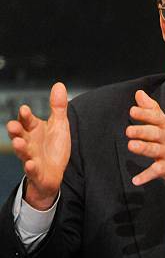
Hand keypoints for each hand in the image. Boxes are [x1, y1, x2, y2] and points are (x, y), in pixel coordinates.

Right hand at [6, 82, 70, 209]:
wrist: (54, 172)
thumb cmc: (53, 147)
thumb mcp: (59, 125)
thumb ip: (58, 107)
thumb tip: (59, 85)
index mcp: (33, 129)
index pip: (27, 120)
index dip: (25, 116)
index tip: (25, 109)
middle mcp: (29, 142)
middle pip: (19, 135)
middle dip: (15, 130)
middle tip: (12, 125)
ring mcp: (31, 157)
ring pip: (23, 152)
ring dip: (19, 147)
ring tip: (18, 142)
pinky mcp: (37, 172)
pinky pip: (32, 170)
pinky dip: (31, 168)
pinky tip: (30, 164)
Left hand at [126, 90, 164, 187]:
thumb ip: (152, 110)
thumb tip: (139, 94)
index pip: (157, 118)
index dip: (145, 114)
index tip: (133, 111)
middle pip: (155, 133)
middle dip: (142, 131)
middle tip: (129, 131)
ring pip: (156, 150)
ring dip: (144, 148)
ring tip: (132, 146)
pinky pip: (157, 171)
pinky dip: (146, 176)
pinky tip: (136, 180)